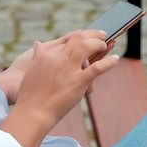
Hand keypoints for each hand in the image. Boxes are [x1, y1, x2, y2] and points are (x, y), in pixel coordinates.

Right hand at [0, 30, 119, 146]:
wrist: (33, 112)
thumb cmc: (30, 94)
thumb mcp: (31, 70)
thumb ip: (38, 55)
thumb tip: (38, 43)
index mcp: (48, 55)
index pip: (68, 40)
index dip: (81, 36)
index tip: (87, 35)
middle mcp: (59, 59)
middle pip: (79, 39)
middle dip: (93, 34)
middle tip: (102, 34)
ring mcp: (69, 70)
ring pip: (87, 47)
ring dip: (99, 44)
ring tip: (107, 44)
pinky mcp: (78, 82)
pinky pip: (97, 68)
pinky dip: (108, 62)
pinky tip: (116, 59)